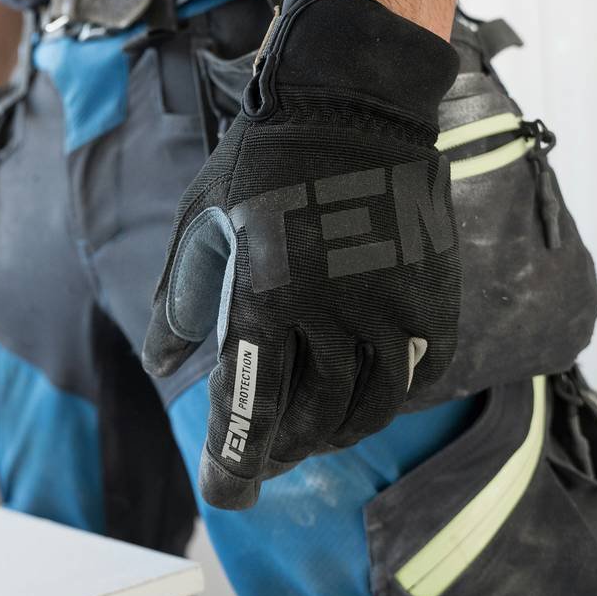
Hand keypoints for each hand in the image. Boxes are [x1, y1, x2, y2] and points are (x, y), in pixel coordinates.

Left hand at [143, 0, 461, 509]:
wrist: (357, 104)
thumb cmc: (265, 161)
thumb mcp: (204, 223)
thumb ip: (180, 301)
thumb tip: (162, 367)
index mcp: (269, 292)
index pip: (252, 403)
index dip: (235, 460)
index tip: (225, 491)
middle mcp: (335, 310)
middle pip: (307, 420)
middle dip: (275, 454)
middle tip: (256, 463)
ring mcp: (392, 309)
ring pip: (363, 410)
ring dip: (327, 438)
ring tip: (301, 441)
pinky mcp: (433, 303)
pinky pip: (409, 381)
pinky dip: (377, 405)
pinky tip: (352, 403)